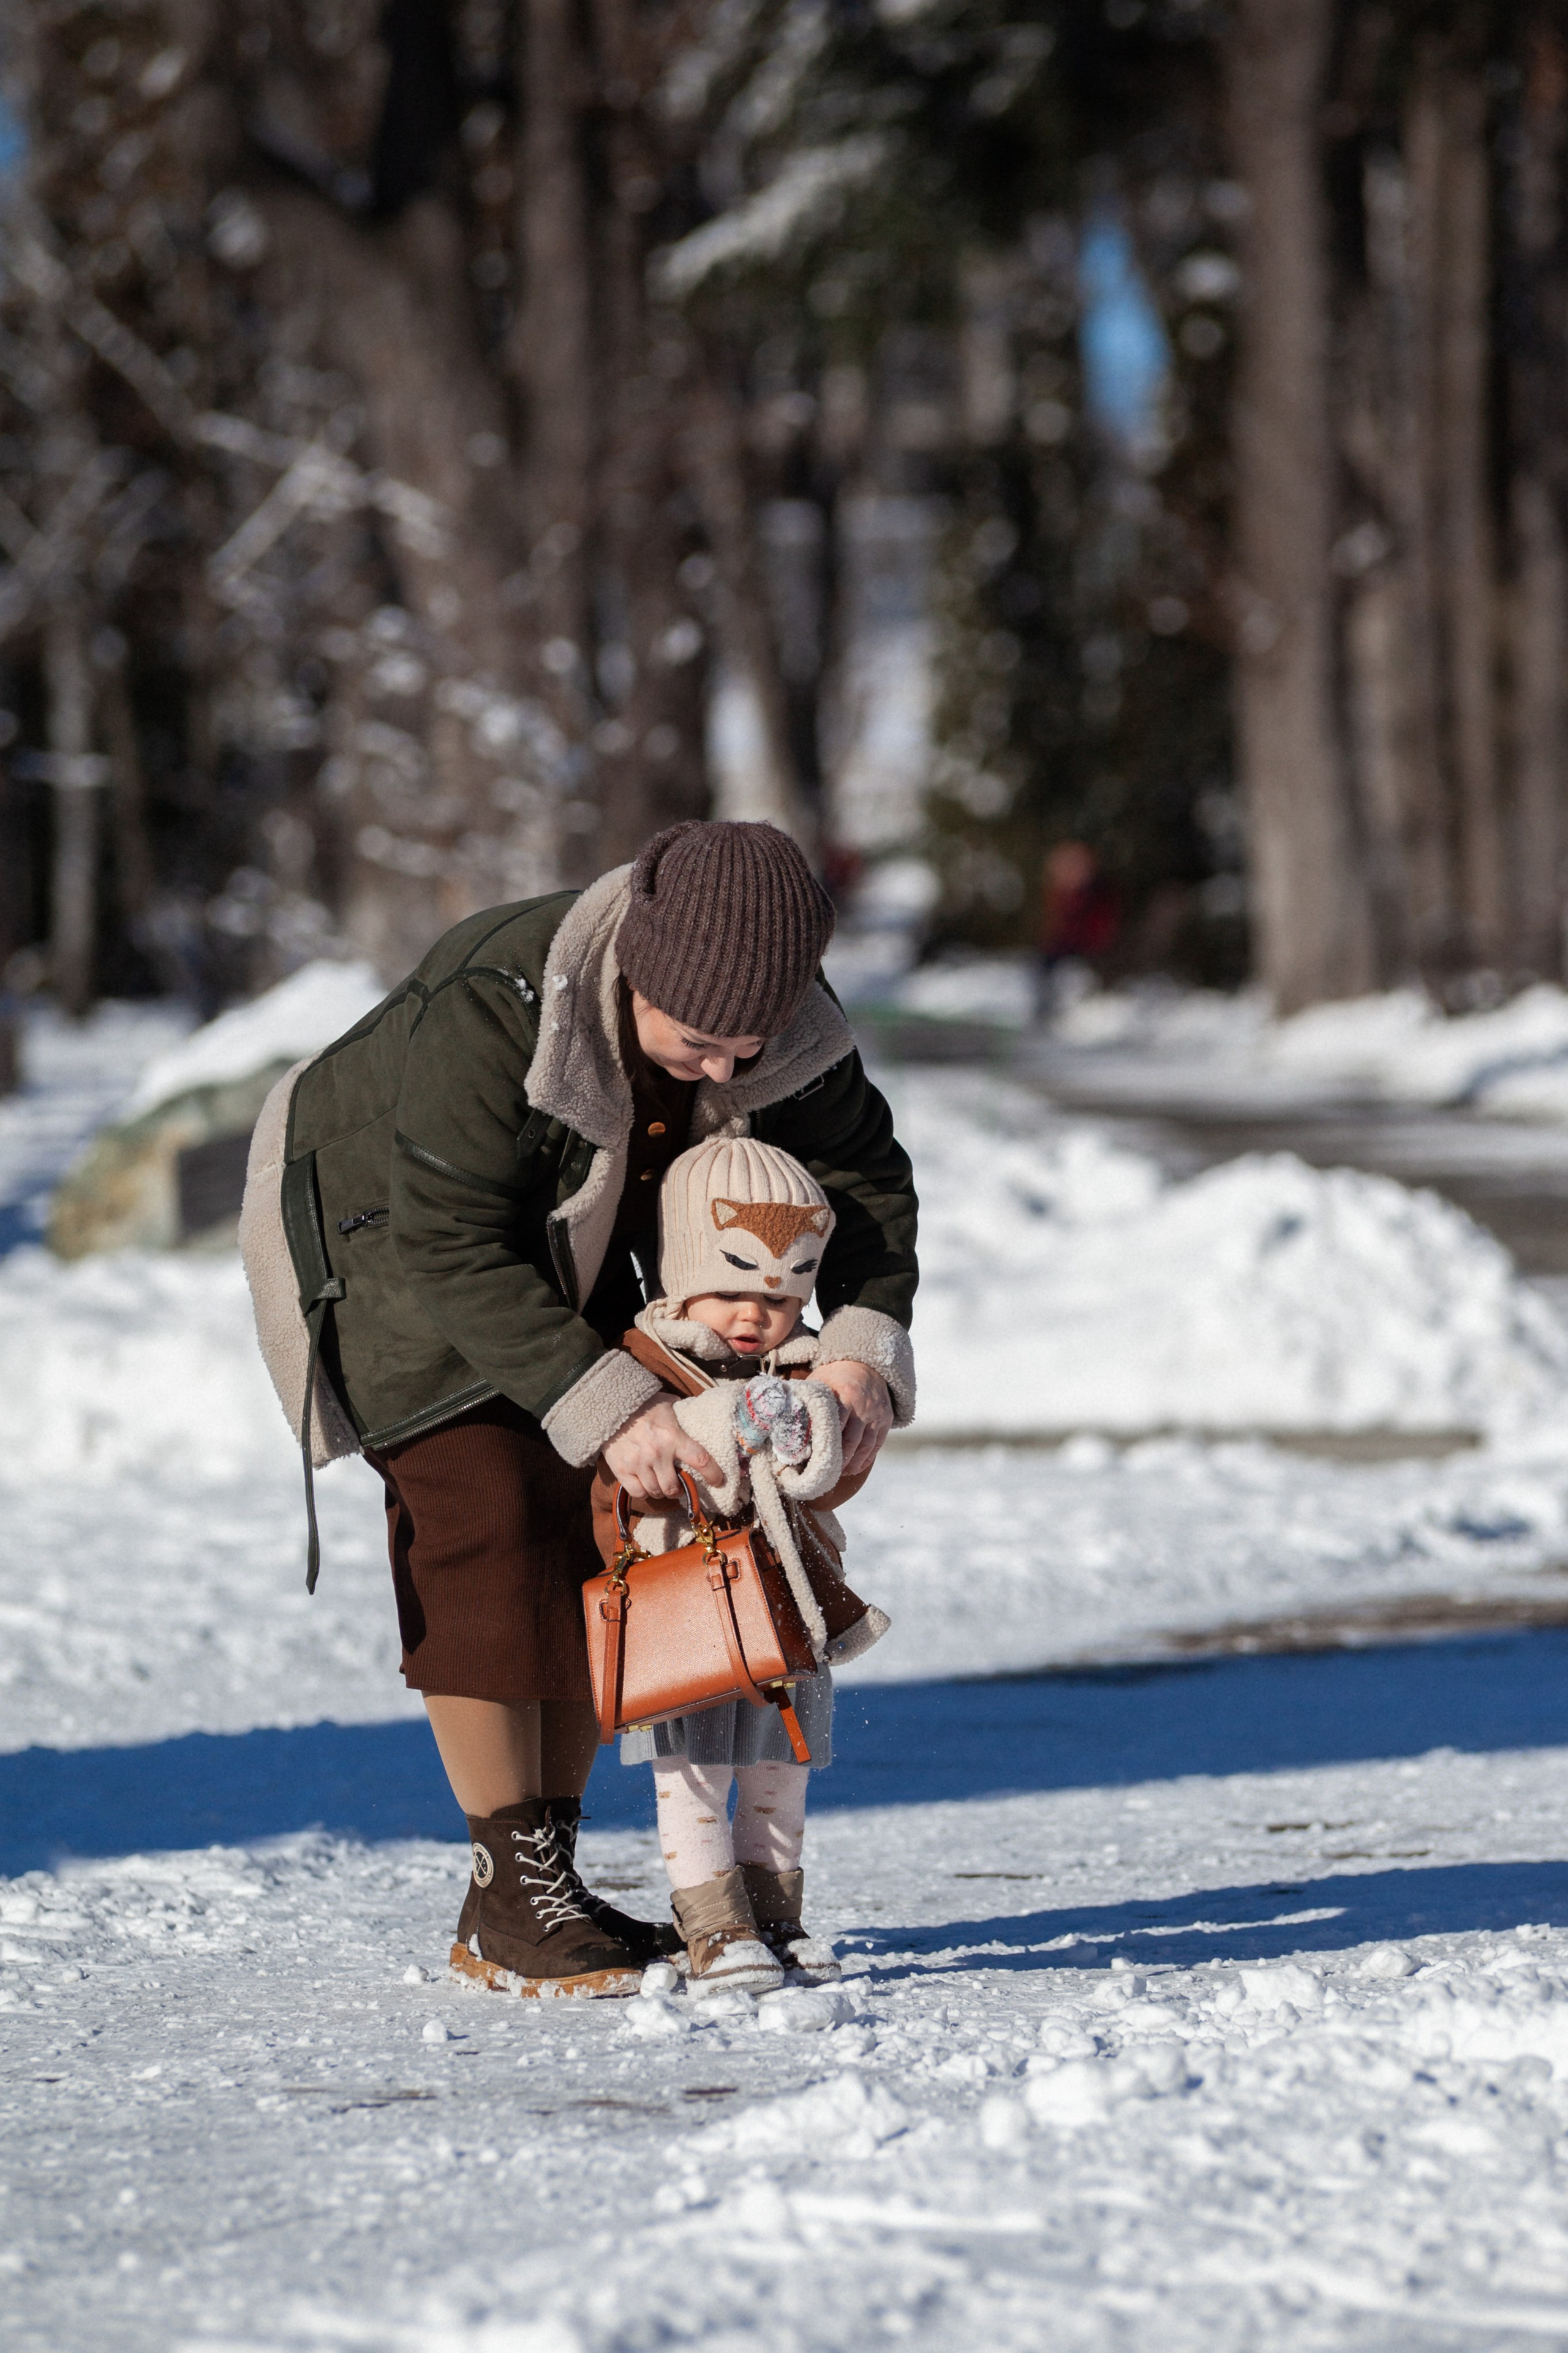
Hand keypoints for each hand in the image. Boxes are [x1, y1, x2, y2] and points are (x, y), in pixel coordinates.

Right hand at [601, 1396, 719, 1504]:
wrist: (611, 1405)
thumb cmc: (644, 1405)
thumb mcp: (669, 1405)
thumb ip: (684, 1415)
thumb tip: (701, 1416)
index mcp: (673, 1436)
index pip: (700, 1460)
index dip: (713, 1474)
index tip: (718, 1481)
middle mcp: (657, 1453)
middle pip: (674, 1487)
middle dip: (679, 1490)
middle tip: (679, 1487)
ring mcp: (638, 1463)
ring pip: (657, 1491)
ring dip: (662, 1492)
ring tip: (662, 1486)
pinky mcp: (622, 1469)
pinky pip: (638, 1492)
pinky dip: (644, 1492)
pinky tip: (646, 1484)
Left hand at [814, 1359, 892, 1479]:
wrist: (866, 1364)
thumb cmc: (836, 1375)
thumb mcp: (820, 1380)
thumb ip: (809, 1399)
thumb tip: (788, 1421)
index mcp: (846, 1394)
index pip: (836, 1425)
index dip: (826, 1444)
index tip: (813, 1458)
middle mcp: (865, 1406)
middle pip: (852, 1440)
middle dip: (839, 1459)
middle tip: (826, 1472)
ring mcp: (878, 1414)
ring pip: (866, 1446)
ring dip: (853, 1463)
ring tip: (840, 1473)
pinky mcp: (886, 1419)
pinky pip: (877, 1444)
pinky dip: (867, 1458)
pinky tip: (855, 1467)